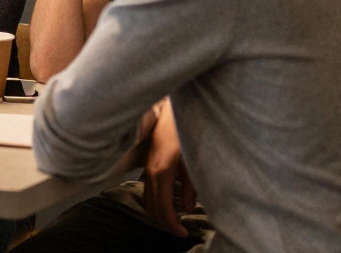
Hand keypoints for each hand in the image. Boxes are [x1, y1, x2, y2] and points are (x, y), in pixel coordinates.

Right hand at [142, 99, 195, 237]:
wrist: (174, 107)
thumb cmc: (186, 131)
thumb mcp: (194, 161)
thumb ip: (191, 187)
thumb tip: (188, 208)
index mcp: (162, 171)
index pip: (163, 207)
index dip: (172, 224)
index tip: (183, 233)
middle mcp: (150, 170)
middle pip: (151, 206)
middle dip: (164, 222)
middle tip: (179, 231)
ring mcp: (147, 164)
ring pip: (146, 198)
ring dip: (157, 212)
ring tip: (173, 220)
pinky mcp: (148, 160)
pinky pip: (147, 187)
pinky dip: (154, 200)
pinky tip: (167, 202)